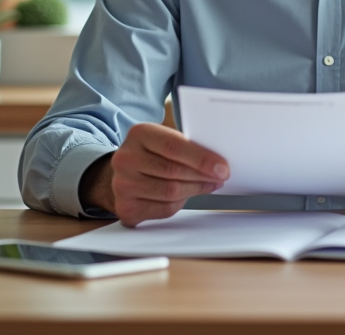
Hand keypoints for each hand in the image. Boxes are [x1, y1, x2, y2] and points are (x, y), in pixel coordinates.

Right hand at [81, 123, 228, 226]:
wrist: (122, 174)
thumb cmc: (151, 155)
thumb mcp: (163, 140)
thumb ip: (185, 146)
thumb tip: (217, 162)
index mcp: (138, 134)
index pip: (174, 147)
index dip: (202, 159)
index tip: (222, 167)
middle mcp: (125, 158)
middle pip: (174, 171)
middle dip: (202, 176)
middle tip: (220, 177)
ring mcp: (122, 184)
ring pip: (170, 192)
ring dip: (195, 190)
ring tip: (208, 185)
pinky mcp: (125, 207)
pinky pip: (163, 209)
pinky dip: (180, 204)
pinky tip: (187, 195)